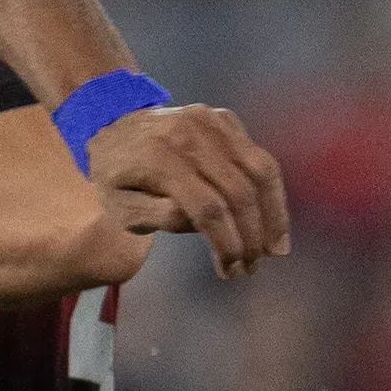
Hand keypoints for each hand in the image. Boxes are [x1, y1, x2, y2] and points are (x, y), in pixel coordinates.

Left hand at [83, 104, 291, 276]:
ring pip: (260, 169)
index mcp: (158, 160)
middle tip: (254, 266)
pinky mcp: (223, 119)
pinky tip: (268, 217)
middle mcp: (188, 135)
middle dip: (252, 236)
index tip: (231, 271)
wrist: (113, 125)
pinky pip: (258, 156)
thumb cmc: (116, 177)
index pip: (207, 208)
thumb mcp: (121, 208)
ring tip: (277, 247)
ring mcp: (209, 121)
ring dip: (274, 213)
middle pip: (239, 191)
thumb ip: (159, 217)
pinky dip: (269, 189)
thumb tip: (202, 224)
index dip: (227, 244)